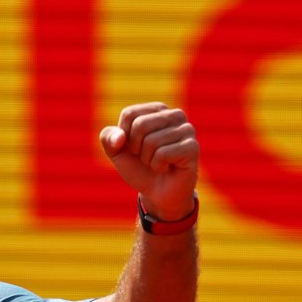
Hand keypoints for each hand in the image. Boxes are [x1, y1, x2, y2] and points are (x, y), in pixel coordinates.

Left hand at [100, 102, 199, 220]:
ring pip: (152, 141)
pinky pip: (163, 154)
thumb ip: (108, 138)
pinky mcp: (193, 147)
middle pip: (141, 124)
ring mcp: (187, 130)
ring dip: (147, 159)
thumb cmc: (139, 166)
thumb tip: (120, 137)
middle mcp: (175, 115)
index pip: (130, 114)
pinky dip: (158, 165)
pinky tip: (167, 168)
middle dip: (135, 147)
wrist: (157, 192)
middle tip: (146, 157)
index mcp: (157, 109)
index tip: (133, 146)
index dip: (124, 135)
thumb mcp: (116, 151)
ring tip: (157, 162)